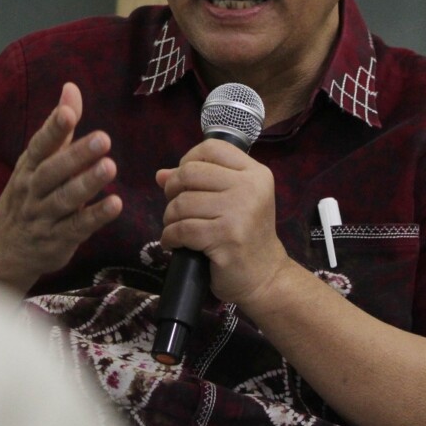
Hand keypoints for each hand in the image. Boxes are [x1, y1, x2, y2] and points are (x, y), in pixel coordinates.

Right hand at [0, 82, 120, 292]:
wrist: (2, 249)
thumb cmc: (27, 195)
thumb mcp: (37, 161)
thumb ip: (59, 128)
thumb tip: (71, 88)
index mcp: (28, 167)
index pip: (40, 145)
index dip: (53, 129)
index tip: (68, 113)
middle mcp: (32, 190)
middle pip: (53, 171)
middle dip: (77, 155)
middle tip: (104, 139)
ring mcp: (43, 216)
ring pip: (64, 199)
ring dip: (87, 184)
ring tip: (110, 167)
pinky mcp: (57, 240)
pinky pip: (76, 227)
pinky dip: (95, 217)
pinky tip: (115, 204)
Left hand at [156, 138, 290, 309]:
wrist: (265, 276)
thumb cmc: (244, 235)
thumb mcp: (230, 201)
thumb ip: (199, 182)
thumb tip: (161, 175)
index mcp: (255, 173)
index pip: (211, 148)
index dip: (188, 160)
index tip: (184, 181)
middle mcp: (250, 188)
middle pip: (190, 173)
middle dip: (173, 190)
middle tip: (175, 208)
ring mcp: (240, 212)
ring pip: (182, 202)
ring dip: (170, 217)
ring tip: (176, 228)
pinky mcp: (226, 237)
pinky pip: (182, 229)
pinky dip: (170, 237)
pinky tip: (174, 243)